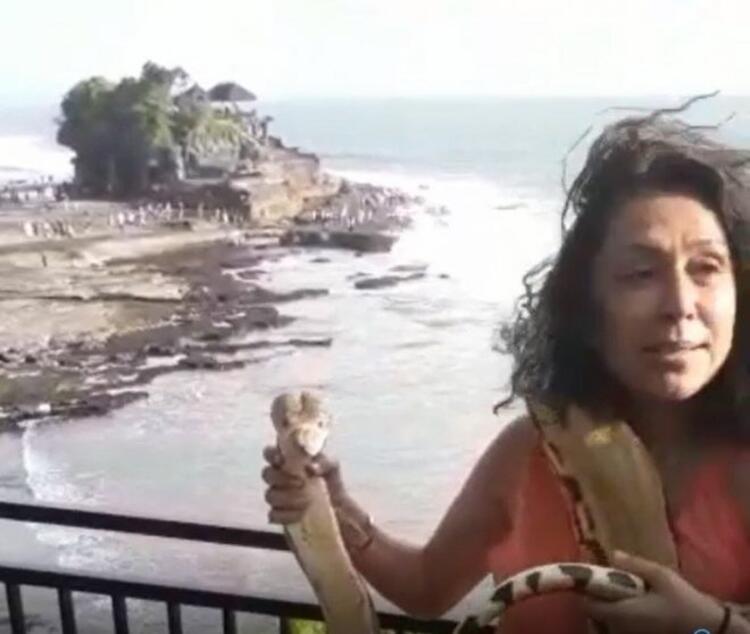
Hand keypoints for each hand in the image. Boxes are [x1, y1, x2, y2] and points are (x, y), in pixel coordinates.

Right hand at [261, 445, 347, 524]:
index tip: (282, 460)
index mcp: (289, 461)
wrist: (339, 512)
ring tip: (308, 500)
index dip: (272, 454)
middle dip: (282, 478)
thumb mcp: (333, 468)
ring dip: (288, 497)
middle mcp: (279, 477)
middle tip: (301, 482)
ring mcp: (278, 497)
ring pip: (269, 495)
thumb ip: (323, 462)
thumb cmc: (332, 485)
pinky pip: (273, 515)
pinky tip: (301, 514)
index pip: (270, 453)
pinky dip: (286, 515)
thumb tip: (310, 467)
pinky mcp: (280, 516)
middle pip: (266, 473)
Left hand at [583, 551, 724, 633]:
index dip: (583, 589)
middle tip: (606, 576)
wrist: (709, 628)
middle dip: (595, 594)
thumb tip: (612, 554)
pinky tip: (633, 598)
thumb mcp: (662, 576)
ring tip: (620, 585)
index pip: (587, 604)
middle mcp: (621, 627)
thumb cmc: (684, 602)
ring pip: (607, 618)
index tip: (587, 574)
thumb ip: (634, 565)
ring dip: (608, 602)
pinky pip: (620, 623)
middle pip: (594, 612)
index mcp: (622, 613)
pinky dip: (619, 610)